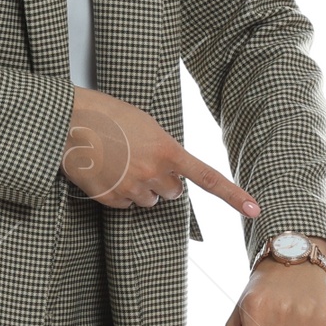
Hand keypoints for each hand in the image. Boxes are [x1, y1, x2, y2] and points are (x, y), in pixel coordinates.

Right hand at [62, 89, 258, 218]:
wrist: (70, 122)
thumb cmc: (107, 116)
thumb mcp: (146, 125)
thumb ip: (165, 148)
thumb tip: (170, 170)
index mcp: (168, 151)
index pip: (208, 178)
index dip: (234, 196)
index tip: (255, 209)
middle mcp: (154, 174)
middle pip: (173, 193)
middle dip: (163, 181)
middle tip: (141, 160)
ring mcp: (132, 189)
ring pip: (150, 201)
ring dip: (141, 188)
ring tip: (120, 163)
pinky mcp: (111, 199)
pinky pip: (125, 205)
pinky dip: (119, 193)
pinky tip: (106, 172)